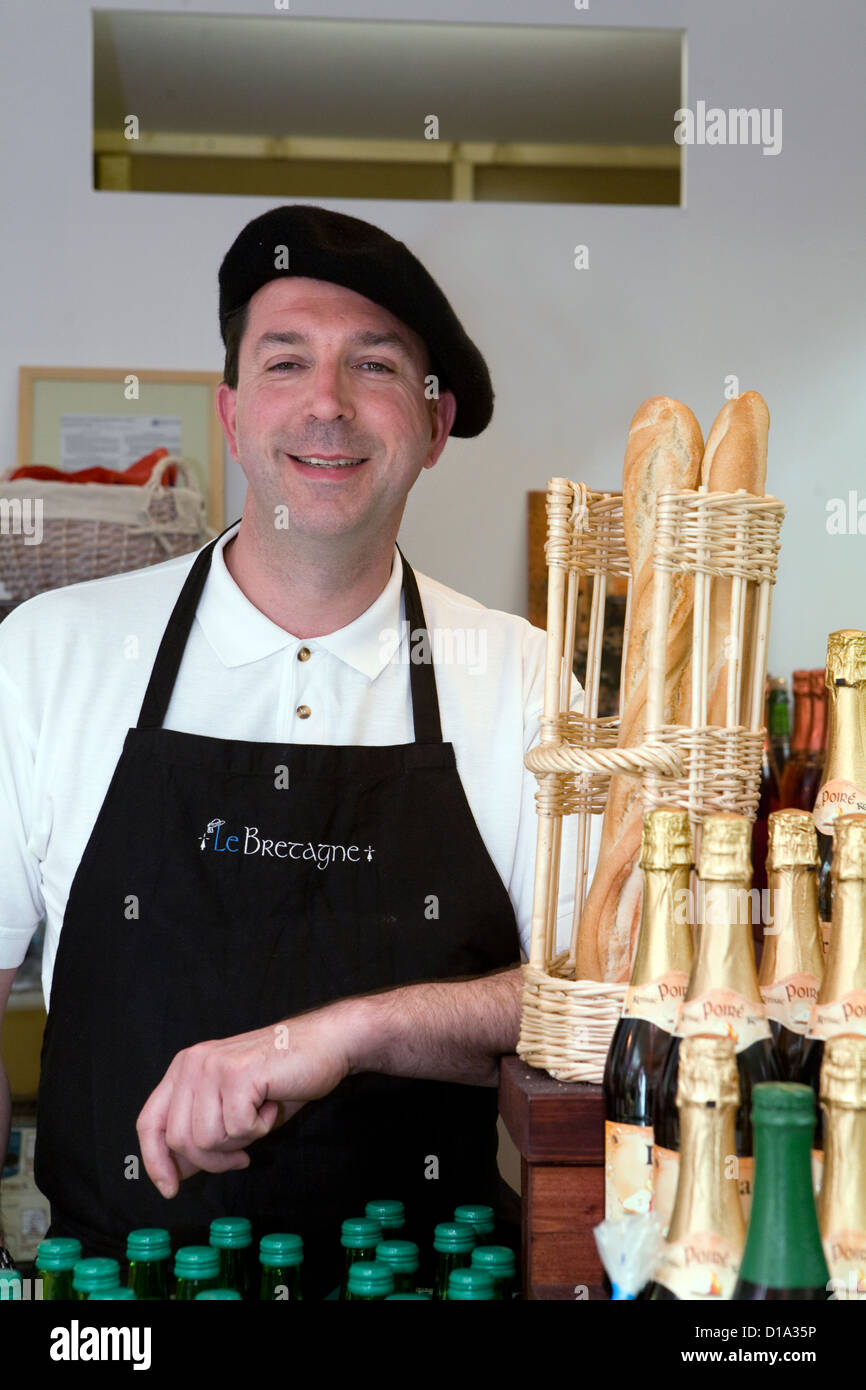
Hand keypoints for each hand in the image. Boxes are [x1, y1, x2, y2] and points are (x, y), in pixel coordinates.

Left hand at [136, 1007, 355, 1197]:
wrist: (325, 1044)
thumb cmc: (282, 1078)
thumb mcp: (233, 1108)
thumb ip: (203, 1133)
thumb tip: (177, 1171)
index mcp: (185, 1068)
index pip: (150, 1121)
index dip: (156, 1161)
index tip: (170, 1189)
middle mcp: (192, 1063)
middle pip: (179, 1139)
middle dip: (212, 1160)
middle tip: (241, 1154)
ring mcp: (213, 1066)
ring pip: (207, 1138)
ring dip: (239, 1142)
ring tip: (259, 1117)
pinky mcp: (238, 1074)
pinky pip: (238, 1128)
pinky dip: (260, 1129)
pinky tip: (271, 1106)